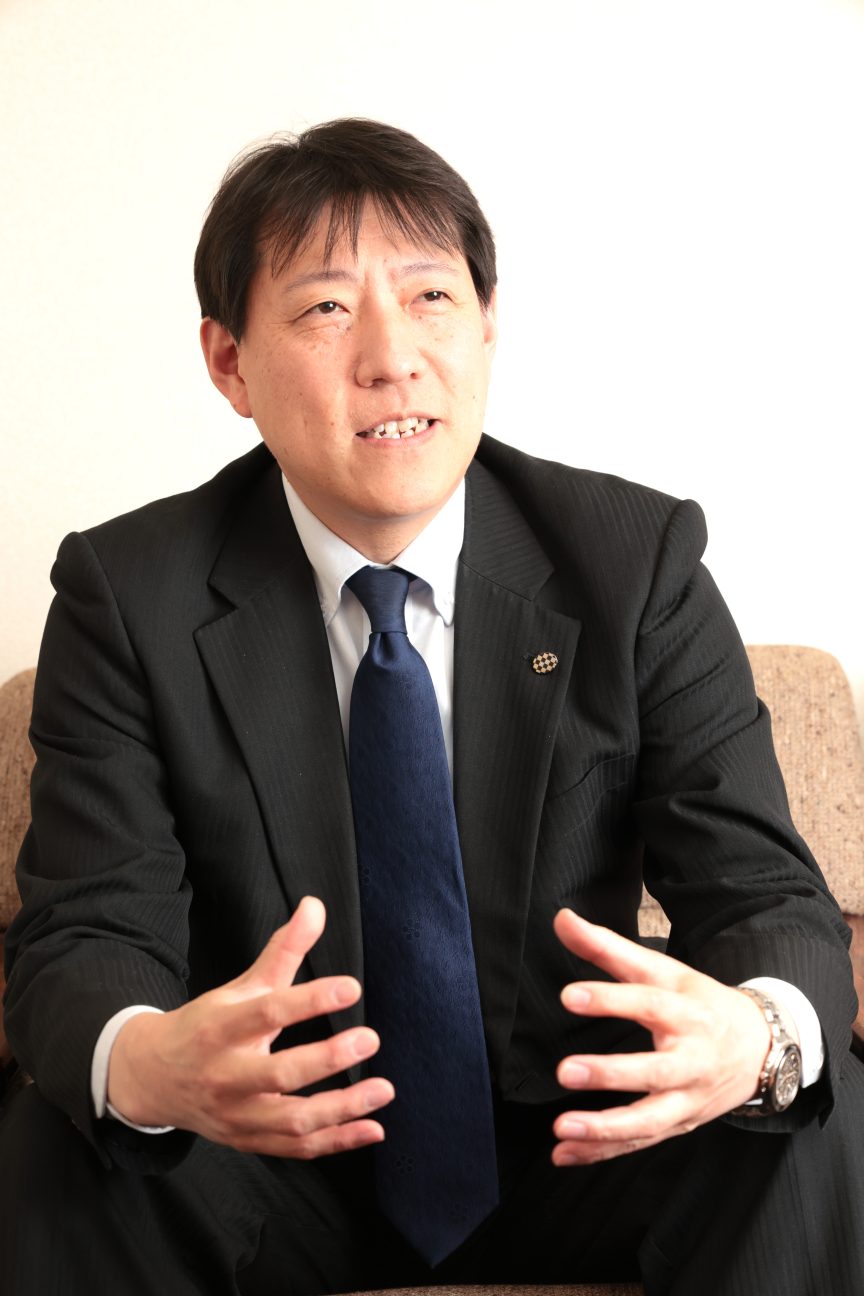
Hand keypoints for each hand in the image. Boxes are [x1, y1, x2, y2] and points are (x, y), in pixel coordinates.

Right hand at [107, 896, 393, 1157]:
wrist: (153, 1080)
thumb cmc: (206, 1026)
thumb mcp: (240, 987)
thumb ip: (283, 951)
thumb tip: (315, 905)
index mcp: (219, 1029)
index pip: (266, 1013)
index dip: (309, 1001)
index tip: (351, 987)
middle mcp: (225, 1077)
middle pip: (279, 1074)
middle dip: (327, 1060)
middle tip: (370, 1038)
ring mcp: (236, 1116)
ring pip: (292, 1121)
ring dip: (343, 1109)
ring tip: (384, 1089)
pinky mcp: (247, 1142)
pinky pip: (296, 1148)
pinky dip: (337, 1142)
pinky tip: (372, 1127)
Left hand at [551, 909, 774, 1165]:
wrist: (759, 1047)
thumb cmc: (699, 1002)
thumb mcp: (662, 970)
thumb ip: (607, 947)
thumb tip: (562, 919)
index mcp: (686, 1012)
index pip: (648, 1002)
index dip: (609, 999)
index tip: (569, 995)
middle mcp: (691, 1059)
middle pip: (653, 1071)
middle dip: (610, 1073)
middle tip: (564, 1071)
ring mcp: (687, 1098)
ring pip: (649, 1121)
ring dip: (605, 1130)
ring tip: (562, 1128)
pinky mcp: (678, 1124)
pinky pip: (639, 1143)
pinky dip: (602, 1152)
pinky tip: (564, 1153)